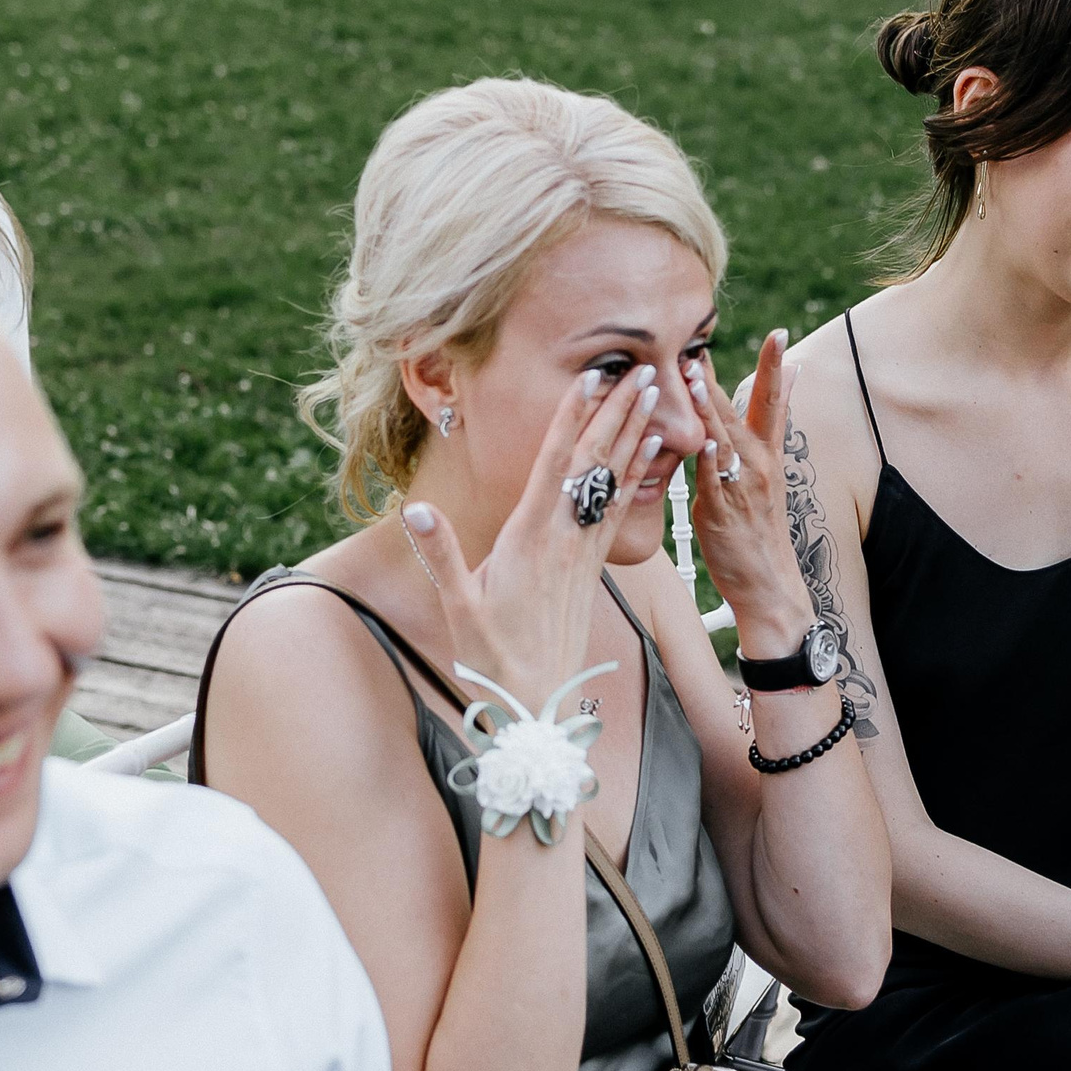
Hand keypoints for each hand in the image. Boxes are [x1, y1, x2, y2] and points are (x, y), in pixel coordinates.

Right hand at [401, 362, 662, 705]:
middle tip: (645, 369)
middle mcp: (564, 539)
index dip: (572, 418)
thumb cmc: (491, 656)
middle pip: (595, 463)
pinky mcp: (594, 568)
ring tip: (655, 396)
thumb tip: (414, 508)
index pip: (555, 465)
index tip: (592, 378)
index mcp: (530, 538)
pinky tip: (649, 452)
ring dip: (634, 435)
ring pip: (614, 481)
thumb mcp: (457, 605)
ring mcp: (584, 552)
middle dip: (619, 413)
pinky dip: (635, 476)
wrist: (536, 701)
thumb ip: (440, 554)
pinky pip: (619, 511)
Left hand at [688, 329, 817, 656]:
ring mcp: (741, 487)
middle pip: (740, 412)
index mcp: (767, 455)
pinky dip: (708, 459)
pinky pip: (712, 480)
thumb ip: (760, 433)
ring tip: (695, 377)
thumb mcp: (765, 476)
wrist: (769, 584)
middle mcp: (758, 465)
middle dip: (719, 378)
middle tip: (700, 345)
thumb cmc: (758, 530)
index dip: (775, 367)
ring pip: (722, 439)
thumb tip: (767, 393)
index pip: (773, 402)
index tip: (778, 333)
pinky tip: (702, 440)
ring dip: (708, 407)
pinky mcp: (722, 511)